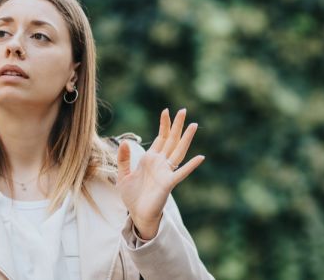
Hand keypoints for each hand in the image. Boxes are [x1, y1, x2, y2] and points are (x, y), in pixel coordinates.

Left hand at [116, 108, 204, 239]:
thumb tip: (124, 142)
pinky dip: (191, 166)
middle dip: (177, 126)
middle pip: (171, 140)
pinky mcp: (168, 184)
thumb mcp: (123, 175)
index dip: (164, 125)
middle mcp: (160, 163)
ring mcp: (166, 172)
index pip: (160, 138)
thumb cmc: (132, 196)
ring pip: (178, 151)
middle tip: (184, 110)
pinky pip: (181, 173)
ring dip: (186, 139)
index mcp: (150, 159)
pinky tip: (200, 157)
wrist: (137, 214)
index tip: (166, 110)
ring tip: (193, 125)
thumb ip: (123, 159)